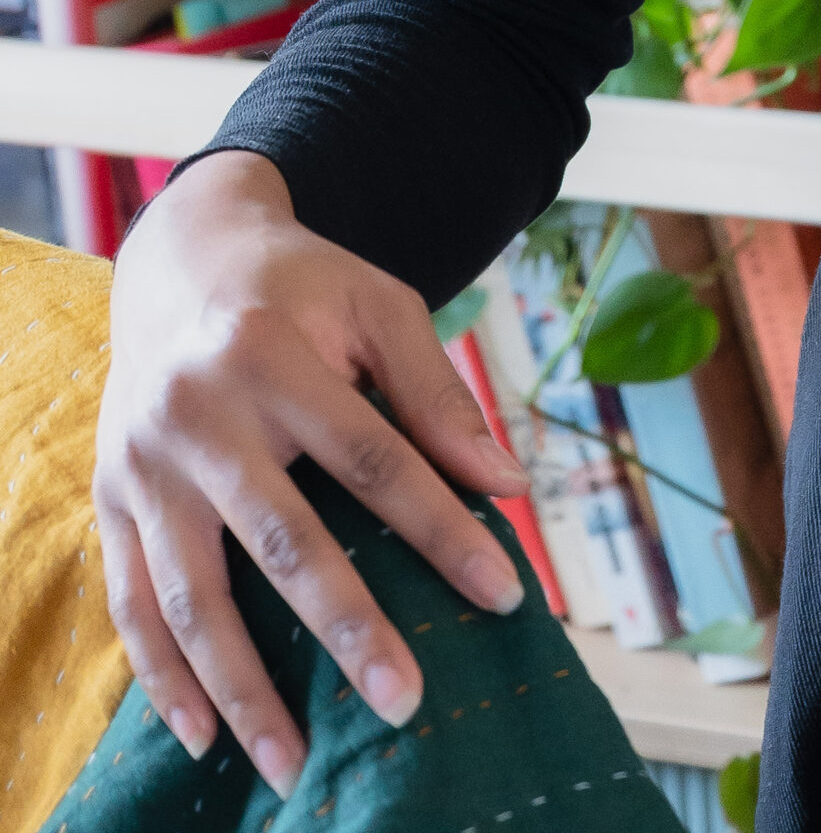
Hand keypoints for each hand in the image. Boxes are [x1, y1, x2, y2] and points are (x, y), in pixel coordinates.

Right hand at [95, 149, 531, 796]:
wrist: (181, 258)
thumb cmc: (302, 286)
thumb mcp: (380, 307)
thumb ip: (439, 394)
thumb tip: (508, 483)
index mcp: (273, 356)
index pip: (373, 459)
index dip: (440, 528)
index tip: (504, 591)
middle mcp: (199, 415)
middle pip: (282, 541)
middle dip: (347, 628)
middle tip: (404, 700)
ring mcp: (143, 467)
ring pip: (194, 596)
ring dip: (243, 687)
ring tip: (294, 763)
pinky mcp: (110, 503)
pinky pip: (132, 606)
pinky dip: (165, 677)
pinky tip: (204, 736)